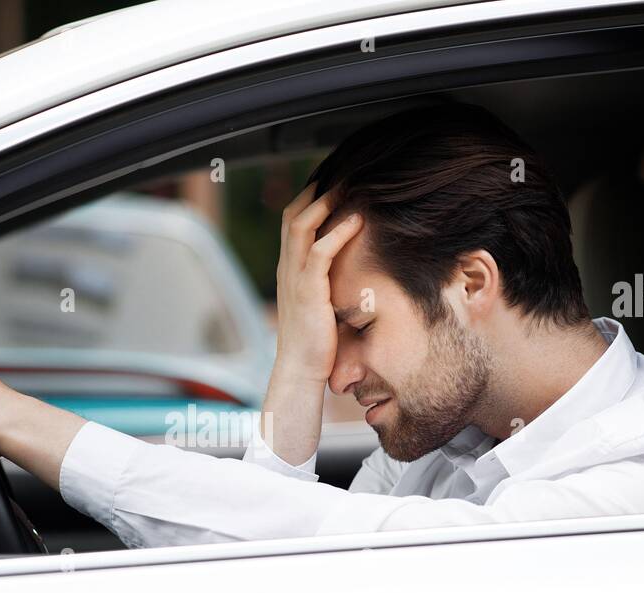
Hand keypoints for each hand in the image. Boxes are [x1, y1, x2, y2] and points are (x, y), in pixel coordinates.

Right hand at [275, 184, 364, 382]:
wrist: (300, 370)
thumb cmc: (315, 342)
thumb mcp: (319, 304)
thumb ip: (326, 283)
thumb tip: (349, 270)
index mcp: (288, 270)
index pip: (292, 222)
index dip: (309, 197)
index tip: (330, 180)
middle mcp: (287, 268)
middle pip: (292, 214)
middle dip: (315, 190)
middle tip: (339, 172)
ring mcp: (294, 278)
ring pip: (301, 226)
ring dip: (324, 203)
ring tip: (346, 187)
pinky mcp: (308, 291)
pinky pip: (319, 253)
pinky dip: (337, 233)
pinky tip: (356, 221)